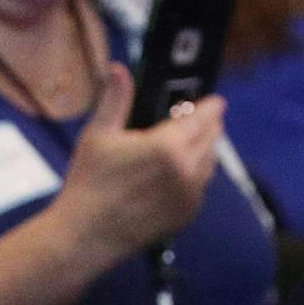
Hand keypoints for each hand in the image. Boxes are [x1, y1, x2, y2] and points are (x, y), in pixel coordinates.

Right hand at [52, 65, 223, 264]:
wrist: (86, 235)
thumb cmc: (88, 183)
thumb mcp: (98, 136)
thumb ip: (115, 100)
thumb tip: (119, 69)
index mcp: (167, 146)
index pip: (202, 118)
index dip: (211, 107)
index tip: (217, 101)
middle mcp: (187, 169)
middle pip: (211, 139)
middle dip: (209, 126)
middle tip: (204, 119)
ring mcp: (191, 194)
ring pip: (210, 163)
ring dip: (206, 150)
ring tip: (195, 142)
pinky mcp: (188, 213)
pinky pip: (201, 186)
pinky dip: (198, 175)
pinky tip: (183, 172)